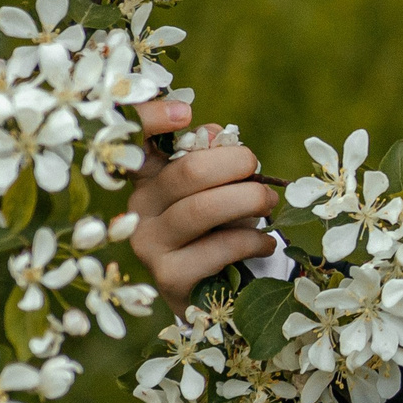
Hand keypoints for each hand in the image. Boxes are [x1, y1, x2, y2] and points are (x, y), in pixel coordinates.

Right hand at [126, 97, 280, 315]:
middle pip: (188, 172)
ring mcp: (148, 243)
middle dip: (238, 167)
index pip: (134, 140)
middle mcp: (139, 206)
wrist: (214, 288)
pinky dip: (252, 241)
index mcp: (149, 176)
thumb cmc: (220, 227)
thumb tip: (216, 134)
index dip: (149, 119)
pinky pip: (218, 248)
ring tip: (269, 206)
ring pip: (201, 209)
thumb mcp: (220, 188)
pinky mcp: (168, 276)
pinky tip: (265, 243)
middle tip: (264, 180)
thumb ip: (216, 157)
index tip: (184, 113)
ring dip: (249, 202)